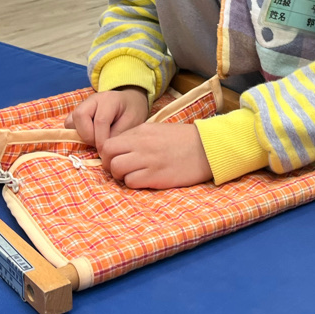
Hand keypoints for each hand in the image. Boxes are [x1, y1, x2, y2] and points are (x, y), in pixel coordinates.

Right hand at [66, 86, 148, 146]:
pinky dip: (75, 134)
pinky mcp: (77, 113)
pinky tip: (89, 138)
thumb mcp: (133, 122)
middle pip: (80, 116)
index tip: (105, 152)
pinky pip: (69, 124)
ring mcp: (82, 105)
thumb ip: (118, 134)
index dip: (101, 139)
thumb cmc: (132, 112)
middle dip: (88, 136)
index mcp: (109, 99)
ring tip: (94, 142)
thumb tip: (103, 149)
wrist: (129, 101)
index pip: (100, 120)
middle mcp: (92, 100)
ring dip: (80, 135)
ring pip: (71, 121)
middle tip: (99, 145)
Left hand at [97, 121, 212, 189]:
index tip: (116, 159)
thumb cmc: (183, 140)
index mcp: (141, 131)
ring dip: (119, 175)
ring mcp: (147, 159)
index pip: (110, 141)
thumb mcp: (158, 130)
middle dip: (108, 163)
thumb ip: (138, 137)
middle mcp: (141, 143)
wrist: (207, 148)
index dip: (109, 153)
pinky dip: (133, 183)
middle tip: (119, 169)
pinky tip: (143, 181)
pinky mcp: (155, 176)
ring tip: (132, 176)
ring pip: (116, 168)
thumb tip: (121, 148)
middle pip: (107, 153)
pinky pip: (131, 182)